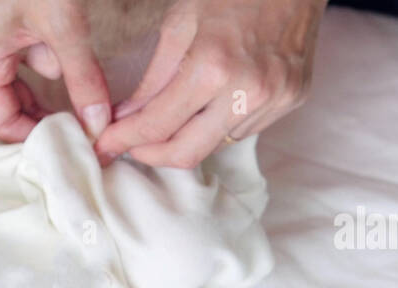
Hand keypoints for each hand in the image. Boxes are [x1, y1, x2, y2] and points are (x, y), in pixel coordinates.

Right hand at [0, 0, 111, 141]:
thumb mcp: (64, 26)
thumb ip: (82, 77)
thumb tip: (98, 123)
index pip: (0, 120)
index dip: (32, 137)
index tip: (66, 146)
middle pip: (15, 106)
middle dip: (49, 119)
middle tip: (82, 137)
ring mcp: (6, 39)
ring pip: (33, 84)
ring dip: (61, 94)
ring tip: (91, 110)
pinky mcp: (24, 27)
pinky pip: (43, 61)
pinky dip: (66, 71)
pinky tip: (87, 76)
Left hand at [95, 0, 325, 167]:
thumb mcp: (179, 23)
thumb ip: (152, 77)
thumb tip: (125, 116)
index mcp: (213, 68)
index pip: (156, 126)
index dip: (124, 140)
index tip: (105, 144)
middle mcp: (247, 91)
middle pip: (187, 154)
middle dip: (151, 155)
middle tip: (130, 144)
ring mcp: (274, 99)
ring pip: (215, 143)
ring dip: (187, 135)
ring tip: (176, 110)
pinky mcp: (292, 100)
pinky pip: (244, 129)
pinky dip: (219, 123)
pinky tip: (215, 99)